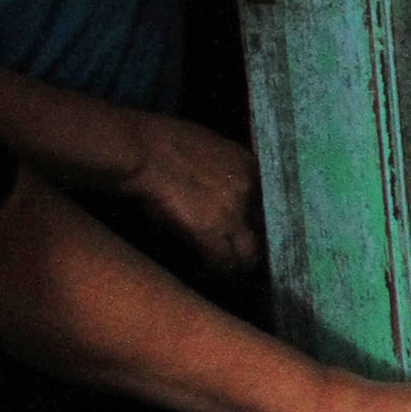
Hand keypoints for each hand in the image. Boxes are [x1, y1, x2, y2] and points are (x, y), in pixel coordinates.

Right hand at [126, 113, 262, 277]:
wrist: (136, 147)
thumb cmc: (160, 141)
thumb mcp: (208, 145)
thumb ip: (227, 168)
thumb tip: (229, 189)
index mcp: (251, 166)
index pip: (274, 207)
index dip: (262, 225)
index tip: (252, 235)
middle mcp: (250, 188)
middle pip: (267, 233)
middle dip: (254, 248)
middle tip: (240, 259)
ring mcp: (233, 210)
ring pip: (249, 254)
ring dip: (236, 265)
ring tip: (223, 269)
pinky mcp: (210, 229)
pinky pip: (223, 262)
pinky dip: (214, 270)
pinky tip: (202, 269)